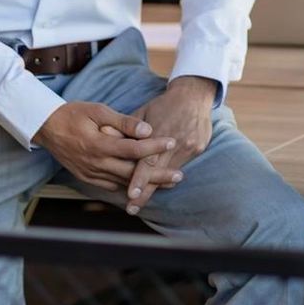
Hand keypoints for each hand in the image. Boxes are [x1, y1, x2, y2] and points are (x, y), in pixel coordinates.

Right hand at [33, 101, 181, 198]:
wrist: (46, 127)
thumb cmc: (73, 114)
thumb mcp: (98, 111)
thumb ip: (123, 122)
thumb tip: (147, 130)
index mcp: (99, 146)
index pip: (133, 149)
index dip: (155, 147)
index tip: (173, 141)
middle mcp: (96, 164)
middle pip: (132, 173)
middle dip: (157, 175)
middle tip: (179, 176)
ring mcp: (91, 174)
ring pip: (123, 183)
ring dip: (146, 185)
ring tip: (168, 183)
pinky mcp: (87, 178)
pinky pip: (111, 186)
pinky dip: (128, 187)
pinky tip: (143, 187)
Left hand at [125, 77, 218, 211]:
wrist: (194, 95)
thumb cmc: (164, 104)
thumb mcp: (143, 112)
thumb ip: (127, 128)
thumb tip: (105, 136)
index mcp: (160, 133)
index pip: (148, 161)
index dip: (139, 179)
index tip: (130, 195)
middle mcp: (176, 143)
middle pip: (158, 173)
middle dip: (145, 193)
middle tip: (132, 208)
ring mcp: (189, 146)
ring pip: (169, 172)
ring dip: (156, 187)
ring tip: (140, 203)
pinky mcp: (198, 148)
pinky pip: (180, 165)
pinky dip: (167, 176)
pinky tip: (159, 186)